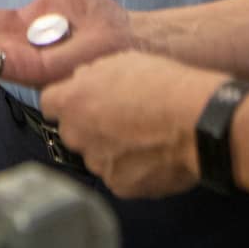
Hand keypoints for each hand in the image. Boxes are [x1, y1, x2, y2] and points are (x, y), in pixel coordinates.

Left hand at [41, 52, 221, 197]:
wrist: (199, 122)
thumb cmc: (165, 85)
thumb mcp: (123, 61)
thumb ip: (92, 74)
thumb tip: (81, 80)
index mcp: (73, 101)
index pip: (49, 103)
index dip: (68, 100)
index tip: (83, 99)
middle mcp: (78, 136)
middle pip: (72, 131)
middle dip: (89, 126)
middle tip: (121, 117)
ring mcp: (98, 164)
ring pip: (97, 155)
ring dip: (111, 149)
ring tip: (145, 136)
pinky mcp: (121, 187)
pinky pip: (120, 176)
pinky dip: (133, 168)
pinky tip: (154, 154)